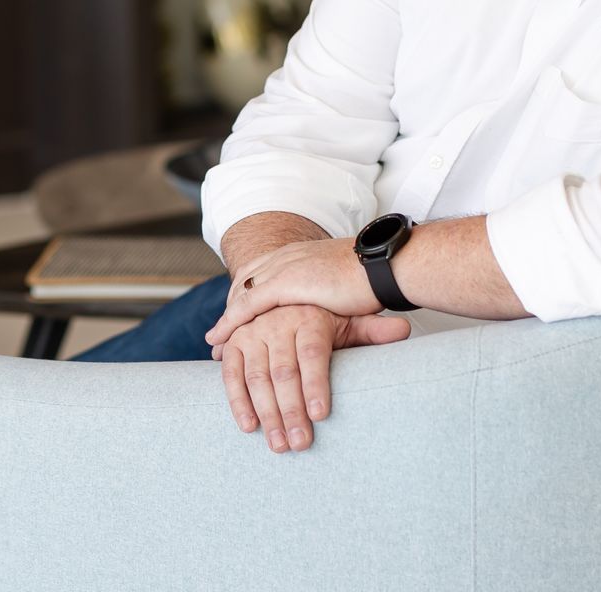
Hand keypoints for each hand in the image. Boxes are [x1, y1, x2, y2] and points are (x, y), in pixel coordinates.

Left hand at [206, 237, 380, 348]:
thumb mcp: (346, 284)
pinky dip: (231, 324)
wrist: (385, 266)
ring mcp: (283, 268)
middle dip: (231, 310)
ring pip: (242, 296)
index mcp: (301, 254)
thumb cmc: (377, 277)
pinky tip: (221, 342)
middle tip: (218, 337)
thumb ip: (333, 294)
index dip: (247, 295)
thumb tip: (338, 307)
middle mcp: (286, 257)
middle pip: (245, 283)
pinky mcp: (284, 284)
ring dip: (228, 323)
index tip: (238, 317)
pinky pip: (247, 306)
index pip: (262, 272)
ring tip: (215, 346)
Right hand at [217, 304, 409, 452]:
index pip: (312, 354)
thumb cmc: (322, 315)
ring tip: (279, 445)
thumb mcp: (347, 318)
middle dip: (291, 411)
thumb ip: (372, 329)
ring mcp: (253, 333)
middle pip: (284, 371)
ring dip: (266, 414)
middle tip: (300, 444)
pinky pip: (231, 374)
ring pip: (257, 377)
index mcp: (309, 318)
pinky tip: (248, 426)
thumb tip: (405, 331)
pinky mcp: (234, 343)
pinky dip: (237, 401)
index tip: (320, 415)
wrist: (281, 289)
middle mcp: (277, 323)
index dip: (315, 385)